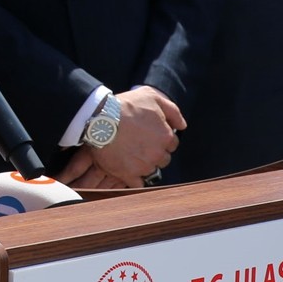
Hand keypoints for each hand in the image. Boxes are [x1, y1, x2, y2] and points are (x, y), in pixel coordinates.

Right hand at [58, 87, 183, 188]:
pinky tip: (126, 168)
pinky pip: (137, 184)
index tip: (150, 134)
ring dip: (143, 164)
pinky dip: (134, 178)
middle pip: (163, 159)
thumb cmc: (126, 106)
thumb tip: (182, 125)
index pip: (171, 144)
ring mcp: (143, 166)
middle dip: (154, 152)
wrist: (100, 118)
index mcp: (166, 136)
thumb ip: (172, 111)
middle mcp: (158, 154)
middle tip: (139, 143)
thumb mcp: (152, 97)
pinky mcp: (128, 175)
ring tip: (129, 153)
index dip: (161, 138)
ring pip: (150, 170)